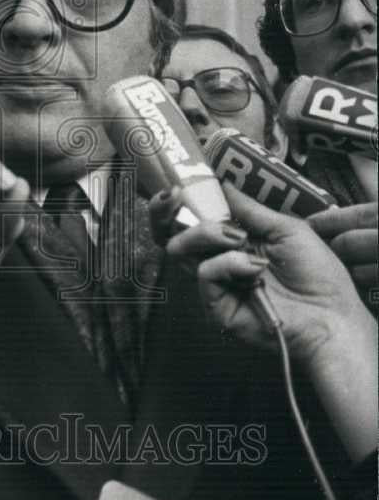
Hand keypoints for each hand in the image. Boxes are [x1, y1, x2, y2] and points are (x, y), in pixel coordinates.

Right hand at [153, 184, 370, 365]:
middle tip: (175, 198)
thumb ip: (250, 209)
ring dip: (206, 234)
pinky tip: (254, 268)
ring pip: (182, 250)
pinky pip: (205, 273)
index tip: (176, 187)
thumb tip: (224, 185)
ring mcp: (217, 282)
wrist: (330, 314)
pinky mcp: (216, 305)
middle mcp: (221, 259)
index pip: (196, 218)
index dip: (180, 202)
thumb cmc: (317, 275)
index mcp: (236, 240)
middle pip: (176, 233)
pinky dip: (227, 263)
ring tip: (237, 237)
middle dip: (169, 212)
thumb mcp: (286, 229)